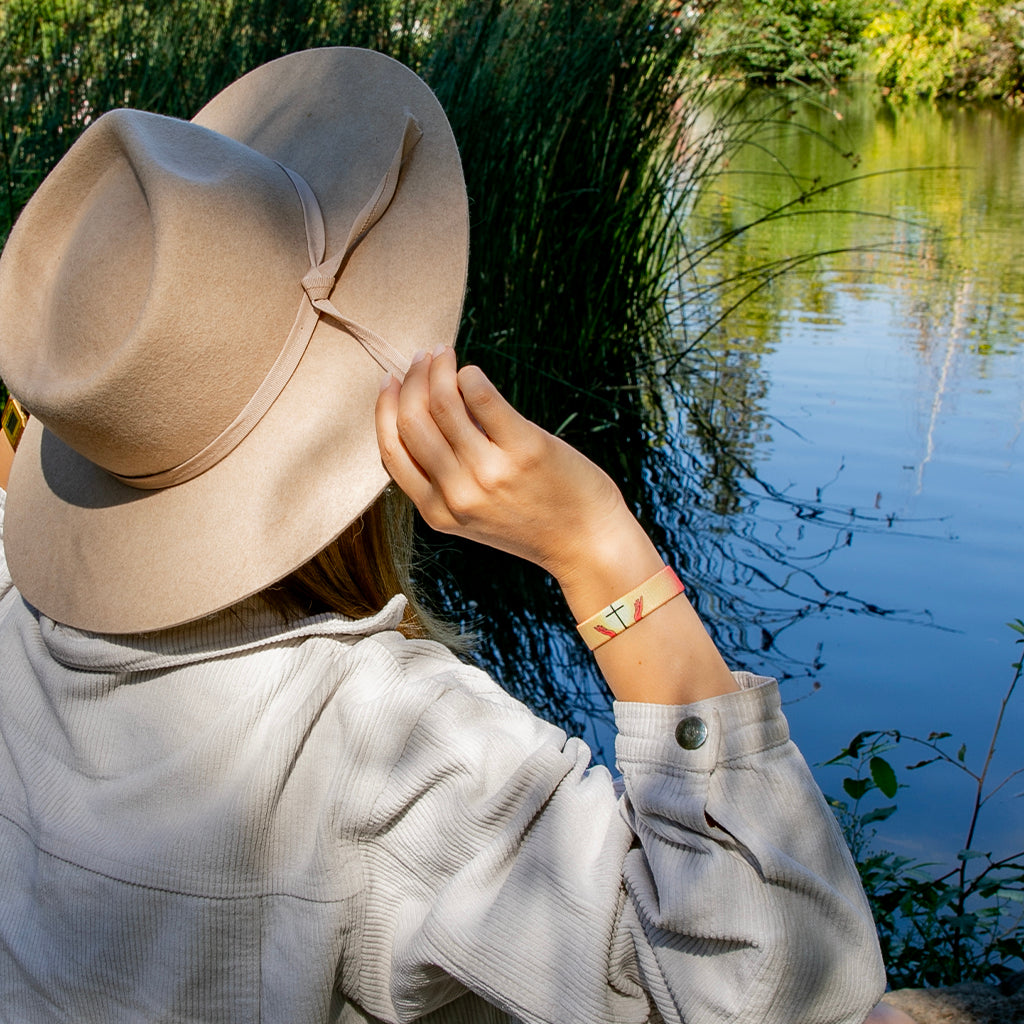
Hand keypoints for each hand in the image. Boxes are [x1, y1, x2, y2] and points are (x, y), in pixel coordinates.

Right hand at [375, 347, 625, 582]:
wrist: (586, 543)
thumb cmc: (531, 522)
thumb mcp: (472, 516)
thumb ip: (445, 476)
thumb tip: (427, 408)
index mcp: (437, 512)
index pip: (391, 449)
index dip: (385, 408)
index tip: (392, 381)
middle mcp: (458, 494)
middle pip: (412, 421)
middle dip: (411, 379)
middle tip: (423, 358)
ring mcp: (490, 472)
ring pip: (443, 403)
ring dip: (438, 368)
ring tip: (444, 354)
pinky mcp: (524, 449)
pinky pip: (482, 397)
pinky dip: (470, 375)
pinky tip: (473, 372)